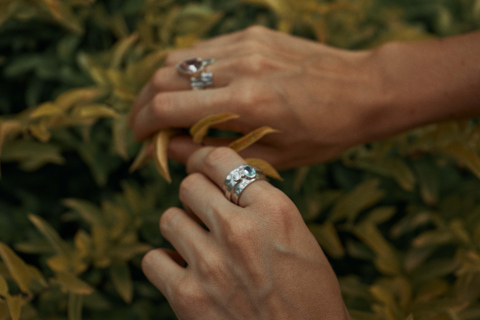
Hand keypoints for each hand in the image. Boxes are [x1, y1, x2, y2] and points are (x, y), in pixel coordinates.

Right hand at [129, 26, 385, 168]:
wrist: (364, 90)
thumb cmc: (325, 132)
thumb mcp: (274, 158)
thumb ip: (216, 153)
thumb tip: (173, 148)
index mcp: (245, 104)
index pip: (166, 106)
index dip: (142, 124)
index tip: (140, 138)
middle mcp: (239, 67)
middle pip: (163, 76)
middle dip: (143, 103)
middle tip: (146, 125)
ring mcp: (245, 45)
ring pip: (178, 58)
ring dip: (163, 85)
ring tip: (169, 109)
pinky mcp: (253, 34)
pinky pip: (204, 50)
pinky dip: (189, 71)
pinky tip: (196, 89)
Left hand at [142, 147, 349, 319]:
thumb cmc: (310, 295)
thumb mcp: (298, 236)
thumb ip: (262, 206)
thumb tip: (223, 184)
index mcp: (274, 211)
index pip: (220, 160)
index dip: (205, 161)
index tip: (202, 169)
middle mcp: (240, 230)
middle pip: (190, 186)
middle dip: (196, 196)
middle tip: (204, 211)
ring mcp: (211, 264)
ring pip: (169, 218)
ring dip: (182, 229)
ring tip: (198, 246)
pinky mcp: (188, 297)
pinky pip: (152, 260)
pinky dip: (165, 264)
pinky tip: (183, 272)